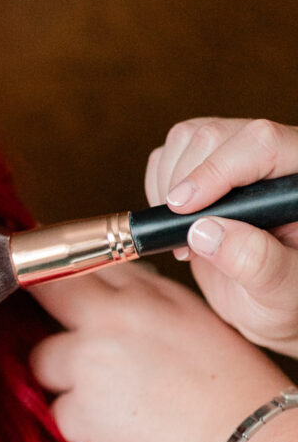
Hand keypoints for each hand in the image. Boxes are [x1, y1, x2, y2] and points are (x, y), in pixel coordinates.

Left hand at [28, 261, 291, 441]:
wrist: (238, 435)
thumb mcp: (189, 316)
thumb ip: (142, 296)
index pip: (76, 266)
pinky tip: (117, 427)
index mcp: (138, 295)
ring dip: (65, 380)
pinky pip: (59, 413)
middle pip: (47, 300)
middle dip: (48, 314)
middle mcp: (108, 322)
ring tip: (110, 398)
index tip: (51, 289)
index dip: (58, 279)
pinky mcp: (79, 412)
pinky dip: (81, 423)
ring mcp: (88, 366)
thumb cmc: (226, 382)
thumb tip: (104, 287)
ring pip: (44, 362)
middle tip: (72, 345)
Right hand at [145, 116, 297, 358]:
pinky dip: (157, 189)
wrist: (269, 305)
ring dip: (168, 187)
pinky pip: (167, 156)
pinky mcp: (206, 165)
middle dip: (187, 184)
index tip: (184, 210)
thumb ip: (256, 262)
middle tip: (187, 241)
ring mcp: (238, 157)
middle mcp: (273, 157)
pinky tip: (178, 224)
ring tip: (187, 237)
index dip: (217, 170)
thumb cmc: (286, 298)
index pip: (262, 144)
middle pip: (216, 135)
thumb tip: (207, 232)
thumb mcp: (281, 290)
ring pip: (187, 138)